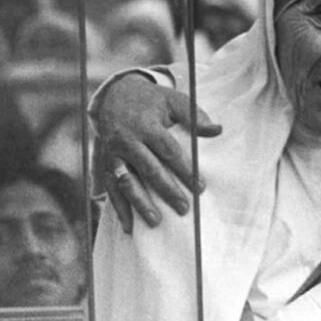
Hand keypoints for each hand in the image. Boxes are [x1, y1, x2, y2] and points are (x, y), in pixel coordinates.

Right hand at [93, 73, 221, 233]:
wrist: (113, 95)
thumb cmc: (151, 100)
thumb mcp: (174, 100)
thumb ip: (195, 116)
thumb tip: (217, 130)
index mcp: (146, 125)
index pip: (168, 151)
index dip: (184, 170)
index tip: (200, 187)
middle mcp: (126, 141)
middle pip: (148, 170)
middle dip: (166, 191)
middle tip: (184, 209)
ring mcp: (112, 153)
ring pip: (125, 182)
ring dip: (139, 204)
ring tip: (155, 222)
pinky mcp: (103, 162)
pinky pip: (109, 187)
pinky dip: (117, 206)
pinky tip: (127, 225)